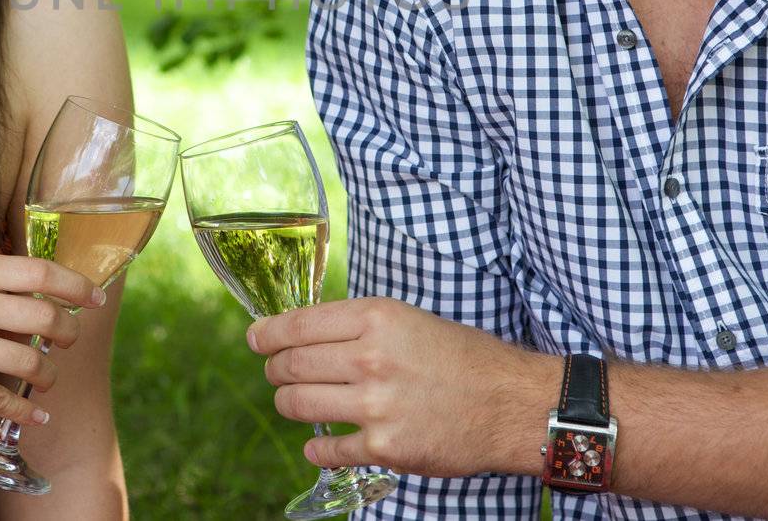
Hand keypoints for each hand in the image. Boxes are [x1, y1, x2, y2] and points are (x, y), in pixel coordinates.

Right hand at [0, 251, 105, 424]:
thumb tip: (46, 286)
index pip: (41, 273)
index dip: (78, 286)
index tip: (96, 298)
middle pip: (46, 317)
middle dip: (68, 332)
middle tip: (69, 339)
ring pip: (32, 362)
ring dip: (47, 374)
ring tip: (45, 376)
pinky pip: (6, 400)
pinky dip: (27, 410)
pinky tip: (36, 412)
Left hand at [249, 297, 554, 476]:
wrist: (511, 404)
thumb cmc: (463, 358)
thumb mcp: (410, 320)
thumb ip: (360, 326)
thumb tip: (309, 334)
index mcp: (377, 318)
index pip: (299, 324)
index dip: (268, 334)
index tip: (256, 338)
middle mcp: (371, 358)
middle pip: (292, 364)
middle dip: (275, 369)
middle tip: (275, 372)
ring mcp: (375, 405)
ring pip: (299, 404)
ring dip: (288, 403)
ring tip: (292, 402)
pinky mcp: (384, 447)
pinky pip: (327, 449)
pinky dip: (316, 447)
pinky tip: (318, 444)